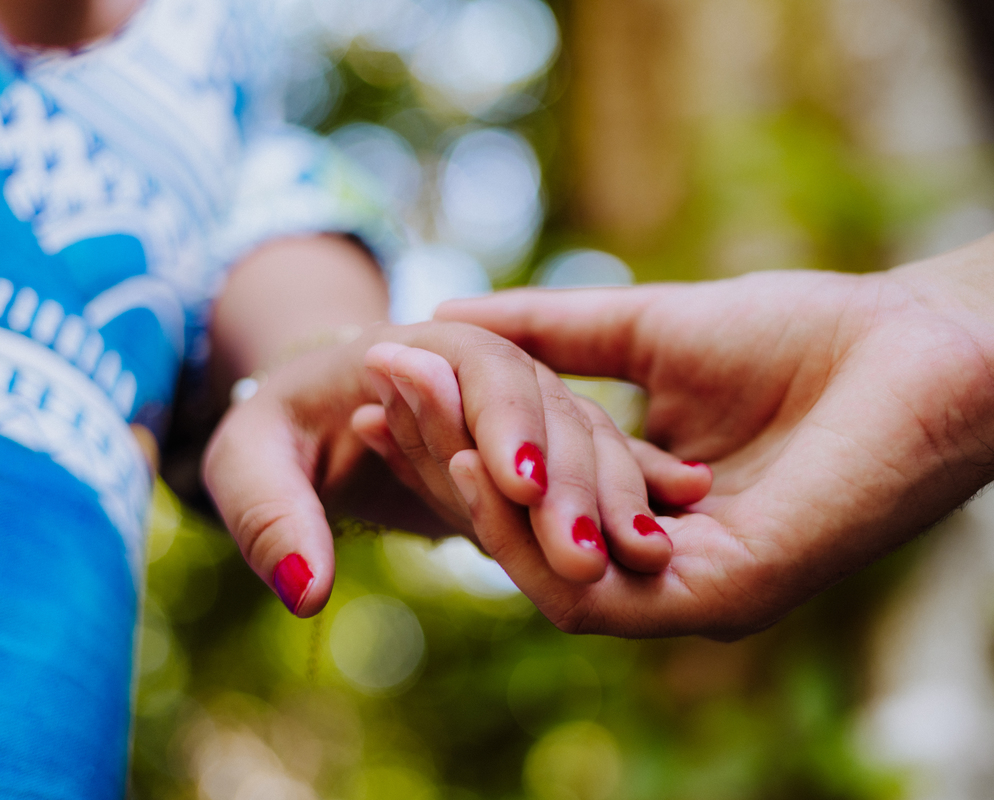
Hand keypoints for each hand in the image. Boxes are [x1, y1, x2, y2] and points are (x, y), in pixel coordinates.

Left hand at [202, 321, 703, 616]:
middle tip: (589, 551)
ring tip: (653, 550)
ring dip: (616, 494)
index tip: (518, 486)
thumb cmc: (272, 433)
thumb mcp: (247, 461)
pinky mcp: (542, 442)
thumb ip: (270, 515)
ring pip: (587, 442)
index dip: (500, 423)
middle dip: (570, 480)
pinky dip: (634, 486)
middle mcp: (491, 366)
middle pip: (548, 411)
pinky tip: (683, 510)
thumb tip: (305, 592)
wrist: (314, 414)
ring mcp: (525, 404)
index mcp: (425, 343)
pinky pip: (594, 464)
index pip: (478, 371)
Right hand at [435, 262, 993, 638]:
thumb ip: (560, 337)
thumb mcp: (654, 330)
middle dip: (446, 471)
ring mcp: (697, 592)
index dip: (454, 442)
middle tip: (384, 393)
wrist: (926, 345)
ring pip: (554, 582)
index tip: (392, 376)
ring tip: (424, 418)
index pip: (530, 497)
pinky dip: (542, 538)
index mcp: (648, 514)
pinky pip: (609, 594)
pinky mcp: (731, 594)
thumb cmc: (811, 337)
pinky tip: (496, 466)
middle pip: (527, 544)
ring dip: (479, 506)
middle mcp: (664, 567)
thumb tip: (454, 316)